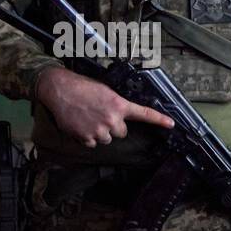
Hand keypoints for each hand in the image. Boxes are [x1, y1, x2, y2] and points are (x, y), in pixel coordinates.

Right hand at [34, 66, 173, 147]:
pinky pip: (92, 143)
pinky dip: (87, 137)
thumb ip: (116, 104)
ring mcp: (99, 130)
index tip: (171, 124)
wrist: (60, 90)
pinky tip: (81, 124)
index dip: (159, 120)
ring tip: (89, 118)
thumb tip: (120, 113)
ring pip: (107, 138)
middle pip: (122, 132)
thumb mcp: (104, 90)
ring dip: (100, 132)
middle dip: (114, 126)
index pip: (143, 113)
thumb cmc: (81, 86)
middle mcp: (111, 119)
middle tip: (102, 115)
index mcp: (118, 104)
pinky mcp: (86, 137)